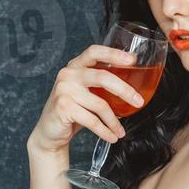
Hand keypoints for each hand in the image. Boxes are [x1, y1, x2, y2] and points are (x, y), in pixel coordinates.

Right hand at [27, 43, 143, 152]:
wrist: (50, 132)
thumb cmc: (72, 112)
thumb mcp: (86, 94)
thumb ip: (102, 87)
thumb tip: (132, 89)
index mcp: (75, 66)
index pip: (95, 52)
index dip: (114, 53)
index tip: (132, 60)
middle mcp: (68, 74)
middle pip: (103, 77)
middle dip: (125, 90)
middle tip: (138, 101)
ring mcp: (64, 90)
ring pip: (100, 104)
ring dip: (114, 121)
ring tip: (120, 131)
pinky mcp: (63, 107)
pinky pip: (92, 120)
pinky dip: (105, 131)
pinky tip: (111, 136)